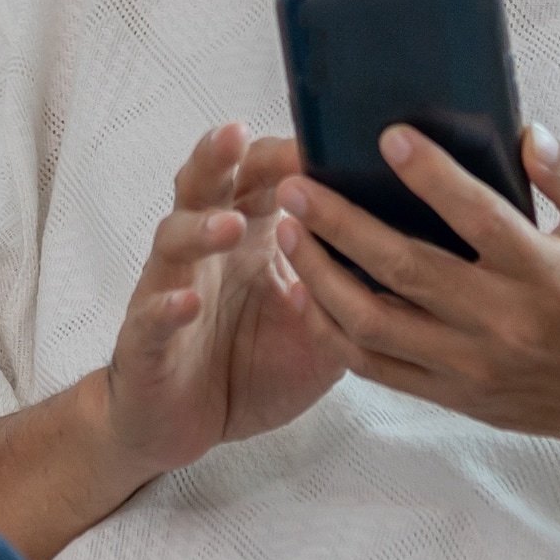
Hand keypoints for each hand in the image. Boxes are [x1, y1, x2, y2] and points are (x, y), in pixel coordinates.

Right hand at [100, 123, 346, 477]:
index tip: (322, 141)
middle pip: (205, 185)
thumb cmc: (252, 366)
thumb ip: (351, 292)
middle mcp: (206, 251)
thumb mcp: (317, 331)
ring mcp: (169, 288)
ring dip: (200, 230)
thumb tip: (415, 259)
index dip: (285, 157)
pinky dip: (168, 307)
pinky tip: (186, 303)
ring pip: (173, 240)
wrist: (185, 425)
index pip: (262, 177)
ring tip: (230, 226)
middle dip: (219, 157)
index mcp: (250, 239)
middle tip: (238, 134)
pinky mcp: (145, 337)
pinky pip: (151, 315)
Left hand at [279, 124, 559, 456]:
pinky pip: (376, 368)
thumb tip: (526, 134)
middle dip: (339, 224)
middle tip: (296, 185)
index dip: (430, 175)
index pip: (478, 218)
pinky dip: (332, 331)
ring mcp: (473, 368)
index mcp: (548, 276)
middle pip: (403, 269)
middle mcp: (504, 325)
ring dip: (321, 276)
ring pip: (374, 324)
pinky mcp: (456, 397)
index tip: (389, 138)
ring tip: (286, 231)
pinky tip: (303, 294)